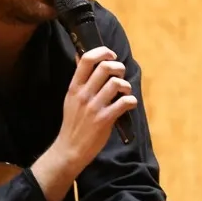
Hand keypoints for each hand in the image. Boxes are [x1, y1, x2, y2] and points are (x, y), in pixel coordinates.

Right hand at [55, 46, 136, 167]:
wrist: (70, 148)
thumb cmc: (73, 122)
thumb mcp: (70, 98)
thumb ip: (79, 79)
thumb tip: (81, 56)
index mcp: (74, 87)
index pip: (87, 59)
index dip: (103, 52)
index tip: (111, 56)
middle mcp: (83, 94)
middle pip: (105, 68)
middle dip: (119, 68)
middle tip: (120, 75)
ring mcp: (94, 107)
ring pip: (116, 83)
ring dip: (126, 85)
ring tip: (124, 91)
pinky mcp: (105, 119)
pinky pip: (124, 102)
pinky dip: (131, 101)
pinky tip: (129, 104)